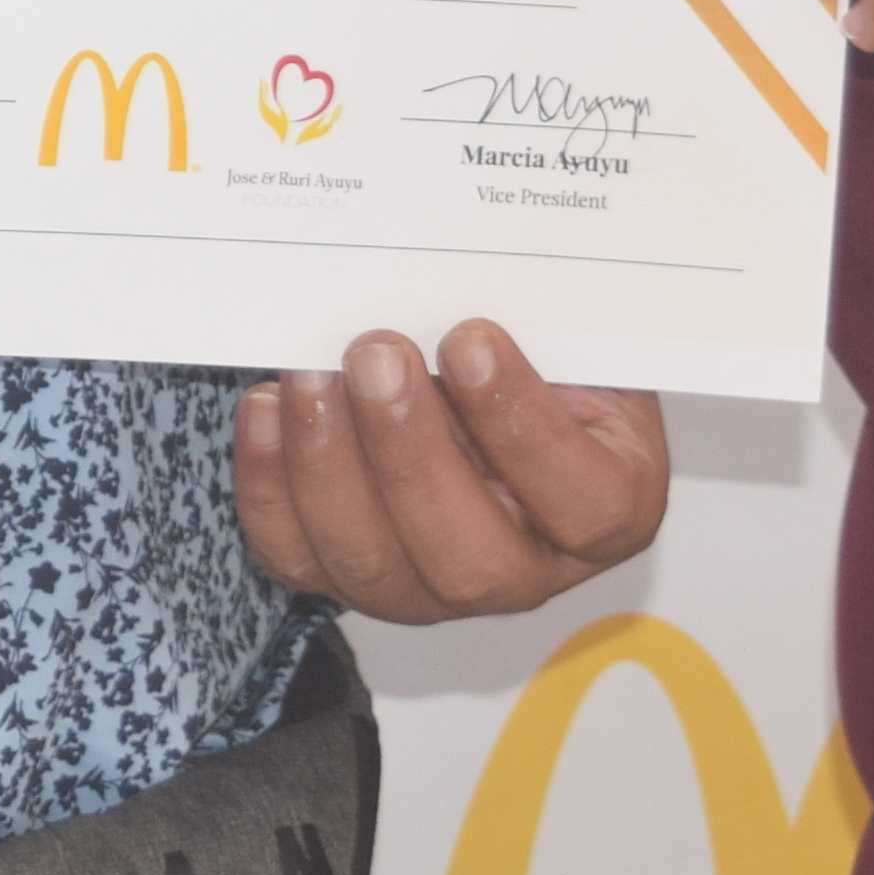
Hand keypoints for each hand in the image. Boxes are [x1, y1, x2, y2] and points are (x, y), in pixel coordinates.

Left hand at [232, 324, 665, 622]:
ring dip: (329, 464)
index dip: (526, 429)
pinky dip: (270, 484)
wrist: (475, 370)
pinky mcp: (345, 574)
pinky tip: (266, 406)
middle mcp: (523, 571)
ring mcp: (429, 587)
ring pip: (373, 566)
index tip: (472, 339)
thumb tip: (473, 286)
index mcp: (607, 509)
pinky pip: (298, 553)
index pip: (585, 502)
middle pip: (470, 562)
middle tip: (375, 353)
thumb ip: (547, 323)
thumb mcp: (569, 328)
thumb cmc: (536, 349)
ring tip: (310, 373)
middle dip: (411, 453)